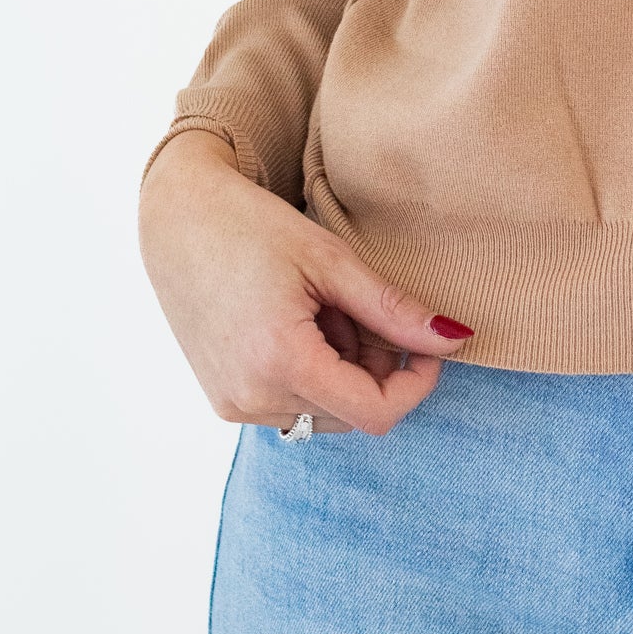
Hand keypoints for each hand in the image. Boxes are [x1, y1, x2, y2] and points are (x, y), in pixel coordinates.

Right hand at [138, 128, 466, 434]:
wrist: (178, 220)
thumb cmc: (253, 227)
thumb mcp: (331, 261)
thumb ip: (393, 308)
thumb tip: (455, 339)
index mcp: (280, 362)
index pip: (374, 413)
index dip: (414, 384)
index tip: (426, 344)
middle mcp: (251, 398)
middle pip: (351, 412)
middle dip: (373, 367)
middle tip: (357, 306)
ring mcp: (233, 404)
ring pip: (322, 411)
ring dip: (342, 370)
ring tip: (323, 309)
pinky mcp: (223, 399)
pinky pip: (290, 404)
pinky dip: (310, 372)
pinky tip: (297, 322)